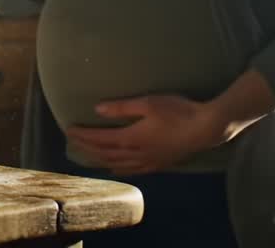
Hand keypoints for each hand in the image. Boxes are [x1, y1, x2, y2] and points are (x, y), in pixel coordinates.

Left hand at [65, 95, 226, 174]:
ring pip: (116, 164)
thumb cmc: (178, 111)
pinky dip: (118, 169)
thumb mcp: (148, 103)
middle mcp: (136, 154)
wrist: (205, 129)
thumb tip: (97, 110)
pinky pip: (132, 170)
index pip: (100, 139)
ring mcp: (147, 162)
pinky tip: (114, 168)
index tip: (69, 130)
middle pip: (104, 153)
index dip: (83, 135)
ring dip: (99, 159)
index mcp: (131, 138)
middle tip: (72, 141)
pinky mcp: (158, 164)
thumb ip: (121, 107)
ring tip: (87, 155)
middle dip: (86, 147)